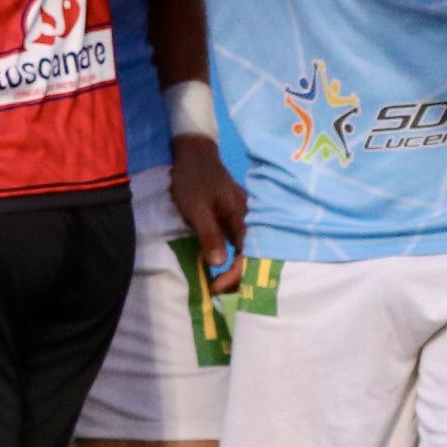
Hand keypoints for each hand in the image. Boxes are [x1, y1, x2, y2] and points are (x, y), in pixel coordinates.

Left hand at [169, 134, 247, 286]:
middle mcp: (248, 219)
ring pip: (246, 250)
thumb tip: (220, 263)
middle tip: (218, 292)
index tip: (216, 288)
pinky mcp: (233, 217)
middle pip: (252, 255)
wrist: (193, 153)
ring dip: (234, 269)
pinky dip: (231, 257)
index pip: (249, 255)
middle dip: (238, 278)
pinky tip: (220, 265)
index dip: (235, 276)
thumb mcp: (197, 208)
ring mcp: (242, 217)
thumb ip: (210, 234)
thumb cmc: (193, 179)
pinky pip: (238, 242)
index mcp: (243, 217)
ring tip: (219, 285)